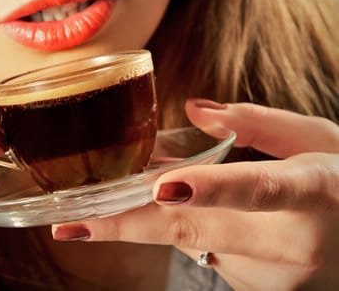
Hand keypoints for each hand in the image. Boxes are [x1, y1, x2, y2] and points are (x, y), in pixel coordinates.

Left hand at [52, 99, 338, 290]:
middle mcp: (291, 244)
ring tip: (134, 194)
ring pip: (190, 240)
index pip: (258, 188)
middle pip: (194, 229)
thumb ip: (258, 123)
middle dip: (126, 224)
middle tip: (70, 222)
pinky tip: (192, 208)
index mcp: (312, 192)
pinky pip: (205, 253)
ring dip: (157, 214)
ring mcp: (272, 278)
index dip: (210, 188)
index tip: (161, 185)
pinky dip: (188, 228)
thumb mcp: (317, 139)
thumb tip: (193, 110)